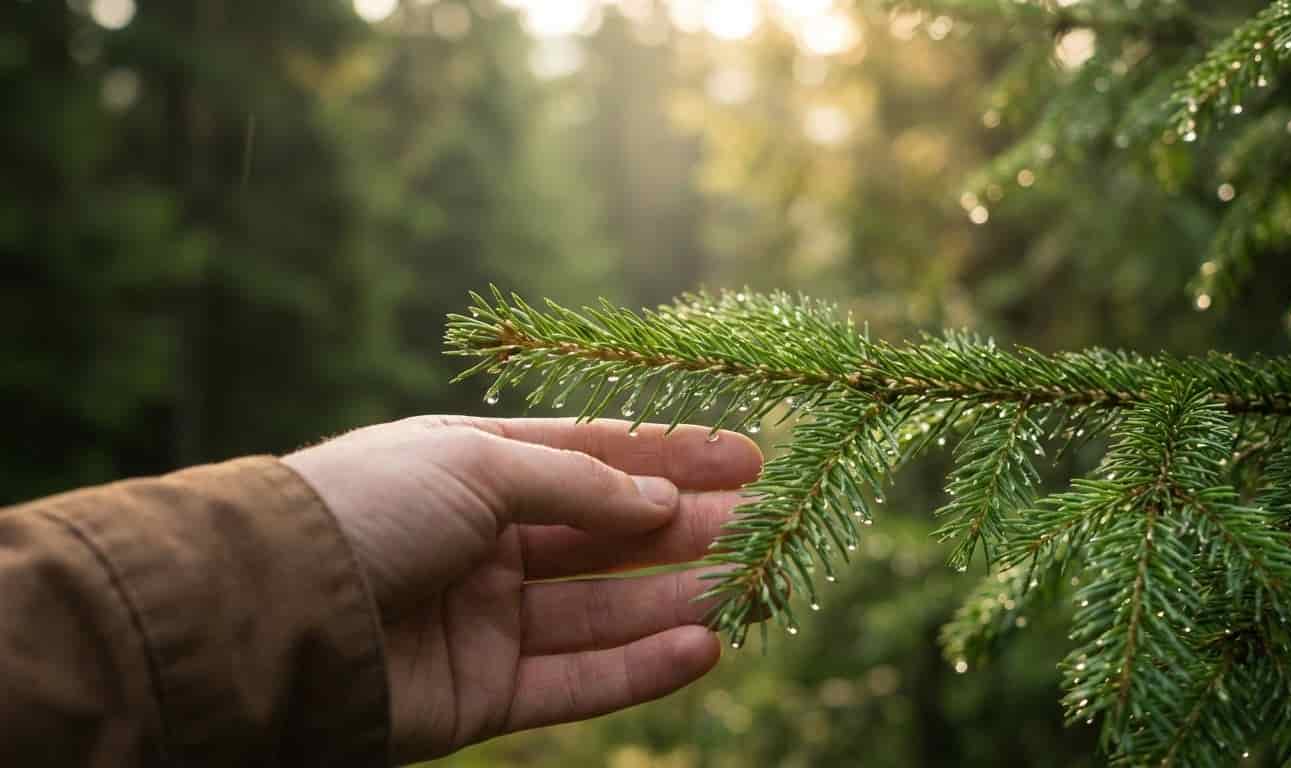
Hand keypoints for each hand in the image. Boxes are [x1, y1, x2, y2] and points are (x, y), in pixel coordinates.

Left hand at [282, 415, 762, 764]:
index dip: (671, 458)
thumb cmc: (366, 508)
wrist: (269, 610)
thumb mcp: (475, 464)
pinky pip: (575, 682)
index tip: (748, 458)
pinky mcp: (480, 693)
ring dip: (676, 599)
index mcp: (475, 468)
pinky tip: (701, 648)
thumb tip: (663, 501)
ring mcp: (485, 619)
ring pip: (602, 611)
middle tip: (763, 525)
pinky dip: (640, 669)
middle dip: (686, 528)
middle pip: (607, 536)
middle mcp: (484, 541)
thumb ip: (578, 485)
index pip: (594, 458)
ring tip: (749, 587)